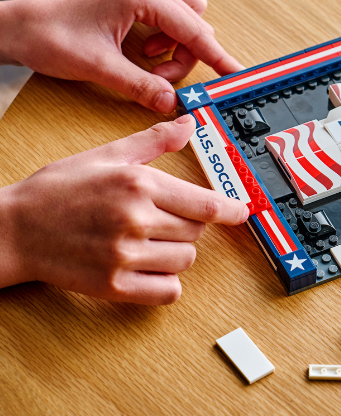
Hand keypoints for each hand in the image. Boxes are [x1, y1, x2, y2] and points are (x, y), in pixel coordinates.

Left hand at [0, 0, 242, 112]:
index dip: (218, 57)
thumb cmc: (49, 37)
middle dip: (184, 54)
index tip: (235, 74)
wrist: (17, 26)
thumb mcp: (100, 68)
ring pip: (186, 9)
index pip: (194, 30)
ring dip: (176, 38)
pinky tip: (148, 39)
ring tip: (148, 58)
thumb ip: (142, 86)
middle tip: (159, 77)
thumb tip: (172, 102)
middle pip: (194, 20)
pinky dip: (168, 23)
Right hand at [0, 115, 247, 303]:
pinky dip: (166, 282)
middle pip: (197, 232)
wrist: (12, 230)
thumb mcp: (106, 155)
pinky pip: (167, 291)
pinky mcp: (113, 287)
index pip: (206, 205)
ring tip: (149, 241)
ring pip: (185, 261)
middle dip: (189, 225)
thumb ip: (153, 142)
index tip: (242, 212)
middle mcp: (135, 220)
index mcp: (138, 185)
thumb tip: (188, 124)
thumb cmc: (57, 190)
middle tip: (162, 219)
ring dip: (177, 253)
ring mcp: (124, 256)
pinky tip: (149, 268)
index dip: (232, 210)